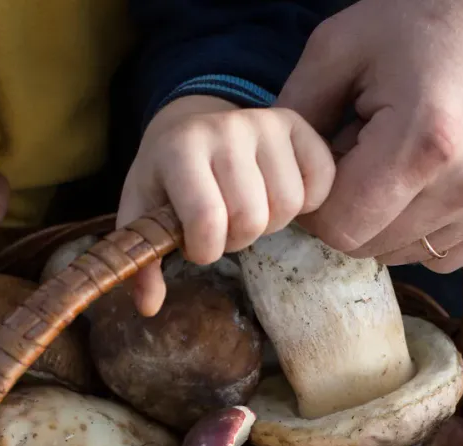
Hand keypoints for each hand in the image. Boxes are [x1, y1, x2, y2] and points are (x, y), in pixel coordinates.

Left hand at [116, 95, 334, 314]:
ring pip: (289, 204)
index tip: (195, 245)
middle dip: (237, 239)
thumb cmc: (165, 177)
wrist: (188, 125)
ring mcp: (265, 122)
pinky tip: (276, 198)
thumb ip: (143, 260)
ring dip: (270, 223)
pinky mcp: (297, 124)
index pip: (207, 219)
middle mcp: (226, 128)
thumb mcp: (141, 213)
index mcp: (181, 149)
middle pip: (253, 218)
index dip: (205, 250)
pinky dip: (306, 203)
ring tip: (246, 211)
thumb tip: (149, 307)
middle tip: (222, 229)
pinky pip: (321, 180)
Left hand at [276, 0, 462, 271]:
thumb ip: (295, 114)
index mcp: (423, 143)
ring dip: (385, 221)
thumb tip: (272, 174)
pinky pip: (445, 253)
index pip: (339, 228)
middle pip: (369, 247)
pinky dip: (424, 230)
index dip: (317, 206)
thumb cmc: (428, 18)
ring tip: (396, 159)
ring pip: (404, 254)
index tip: (325, 166)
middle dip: (350, 210)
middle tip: (360, 155)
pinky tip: (426, 181)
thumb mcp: (342, 46)